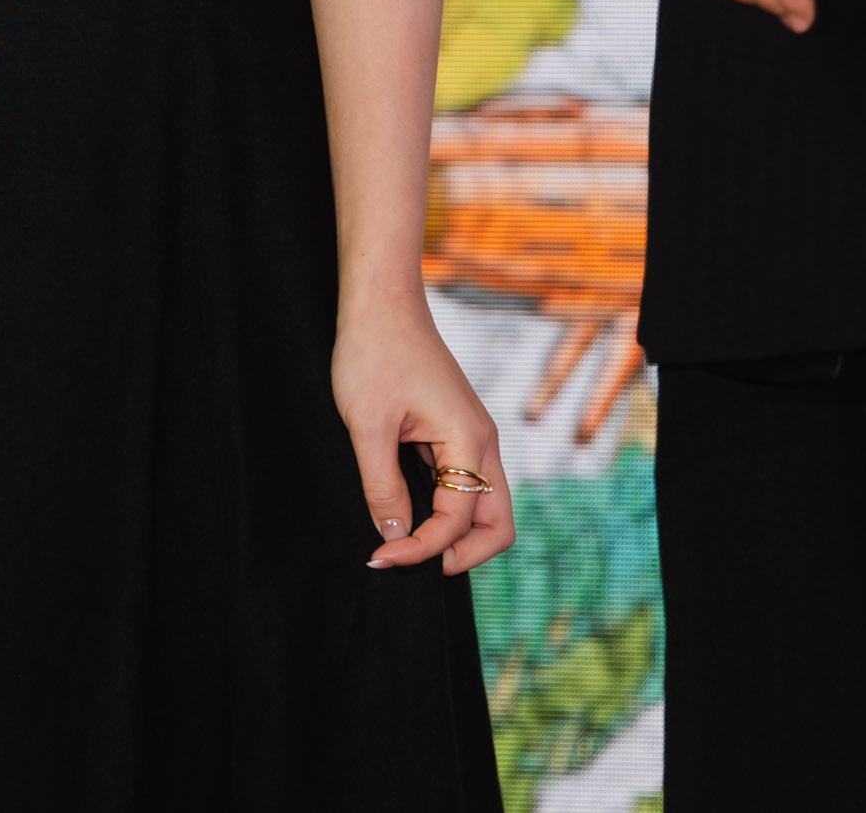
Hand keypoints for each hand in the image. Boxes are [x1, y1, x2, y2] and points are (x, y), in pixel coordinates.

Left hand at [333, 291, 514, 575]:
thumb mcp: (368, 426)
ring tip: (406, 545)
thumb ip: (383, 487)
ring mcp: (472, 436)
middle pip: (496, 524)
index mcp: (470, 438)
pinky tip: (407, 512)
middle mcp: (482, 441)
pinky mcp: (456, 431)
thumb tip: (394, 536)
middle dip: (461, 556)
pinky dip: (444, 511)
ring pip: (484, 507)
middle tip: (410, 564)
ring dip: (453, 535)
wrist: (381, 301)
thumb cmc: (374, 352)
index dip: (420, 549)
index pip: (457, 520)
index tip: (379, 558)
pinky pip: (465, 485)